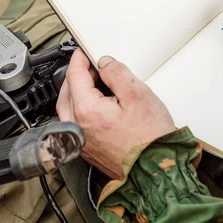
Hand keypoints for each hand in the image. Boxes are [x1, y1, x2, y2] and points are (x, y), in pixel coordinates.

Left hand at [56, 49, 174, 179]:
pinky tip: (98, 106)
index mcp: (86, 111)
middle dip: (76, 76)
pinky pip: (76, 124)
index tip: (84, 52)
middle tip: (90, 66)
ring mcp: (81, 142)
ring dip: (76, 93)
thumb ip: (117, 74)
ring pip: (68, 110)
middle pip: (67, 93)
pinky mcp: (87, 151)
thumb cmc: (150, 138)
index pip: (75, 76)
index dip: (79, 59)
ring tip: (94, 84)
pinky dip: (81, 110)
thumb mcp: (138, 94)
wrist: (155, 170)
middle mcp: (77, 128)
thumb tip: (105, 63)